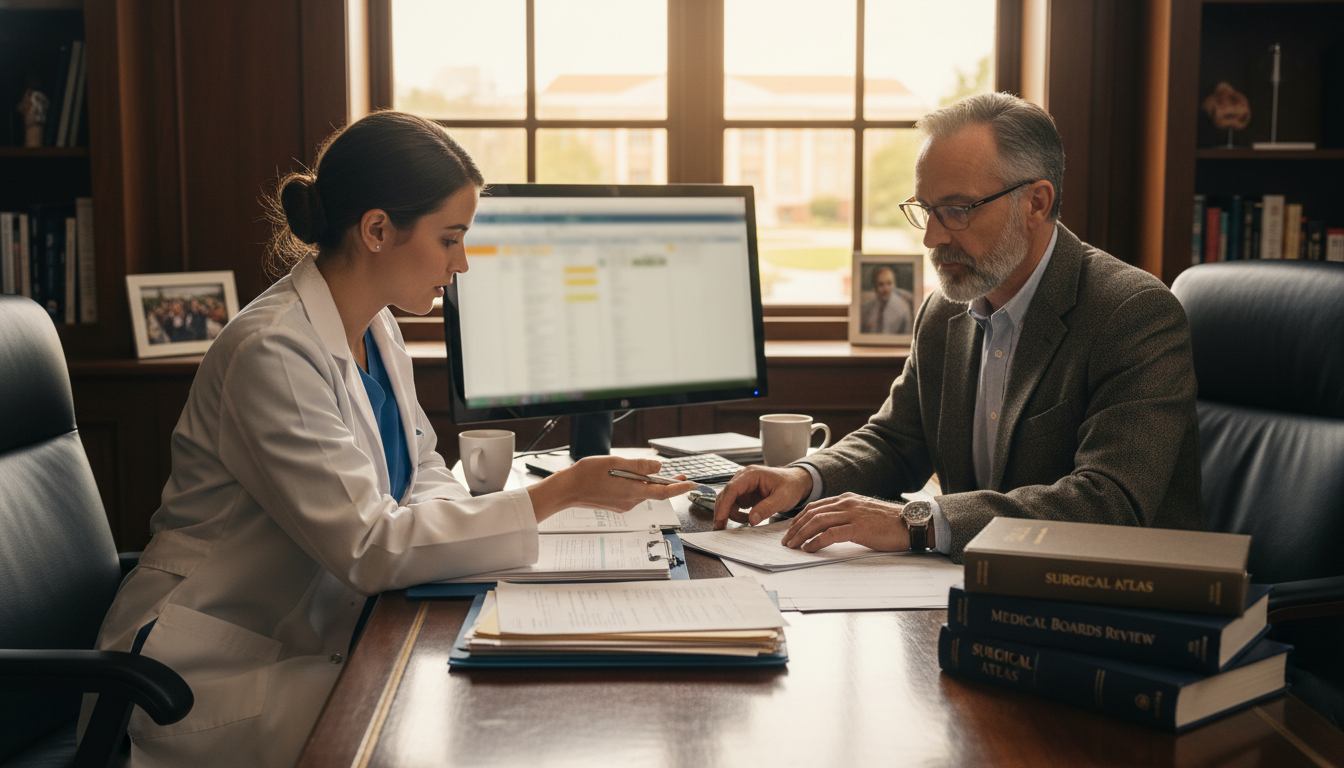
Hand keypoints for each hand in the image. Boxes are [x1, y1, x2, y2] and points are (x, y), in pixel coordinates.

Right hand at [527, 455, 696, 521]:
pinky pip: (632, 494)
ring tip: (643, 470)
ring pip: (642, 492)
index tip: (692, 484)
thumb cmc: (588, 474)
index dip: (680, 488)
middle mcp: (630, 501)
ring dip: (647, 482)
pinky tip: (626, 477)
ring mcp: (623, 505)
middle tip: (679, 475)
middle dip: (666, 483)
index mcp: (633, 491)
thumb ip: (639, 465)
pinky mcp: (617, 506)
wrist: (568, 489)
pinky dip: (635, 485)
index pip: (663, 491)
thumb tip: (658, 467)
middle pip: (654, 492)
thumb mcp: (616, 462)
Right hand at [712, 465, 812, 529]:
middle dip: (722, 512)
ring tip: (746, 522)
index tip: (720, 520)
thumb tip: (751, 520)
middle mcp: (743, 478)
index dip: (724, 505)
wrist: (796, 482)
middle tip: (720, 529)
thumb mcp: (782, 498)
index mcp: (751, 475)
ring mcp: (743, 485)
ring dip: (731, 514)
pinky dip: (736, 513)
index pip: (731, 489)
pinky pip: (734, 504)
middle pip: (725, 495)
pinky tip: (746, 519)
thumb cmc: (790, 486)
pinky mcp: (744, 493)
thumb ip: (767, 508)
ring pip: (727, 501)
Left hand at [779, 493, 908, 551]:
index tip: (791, 529)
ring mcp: (852, 514)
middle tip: (786, 540)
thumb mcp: (864, 514)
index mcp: (847, 499)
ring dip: (801, 535)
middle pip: (812, 513)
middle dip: (795, 527)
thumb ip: (848, 517)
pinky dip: (816, 542)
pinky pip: (830, 534)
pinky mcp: (858, 527)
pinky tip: (809, 549)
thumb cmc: (890, 523)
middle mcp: (847, 503)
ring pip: (817, 522)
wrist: (911, 523)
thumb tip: (831, 529)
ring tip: (792, 546)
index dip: (799, 518)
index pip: (815, 506)